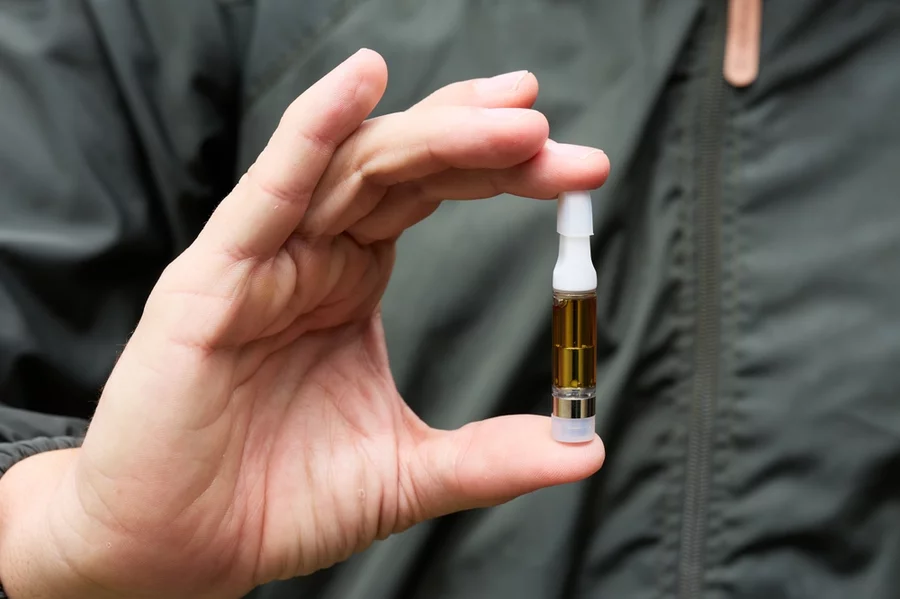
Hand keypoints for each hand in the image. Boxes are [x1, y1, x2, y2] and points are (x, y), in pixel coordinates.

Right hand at [0, 49, 608, 598]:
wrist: (181, 551)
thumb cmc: (277, 502)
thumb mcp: (407, 473)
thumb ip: (492, 456)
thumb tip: (586, 447)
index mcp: (350, 282)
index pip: (431, 195)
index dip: (501, 172)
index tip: (574, 168)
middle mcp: (310, 256)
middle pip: (401, 165)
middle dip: (480, 140)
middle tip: (548, 126)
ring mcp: (262, 262)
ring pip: (351, 166)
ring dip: (431, 133)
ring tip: (507, 115)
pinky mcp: (212, 281)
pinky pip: (268, 193)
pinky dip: (313, 133)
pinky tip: (361, 83)